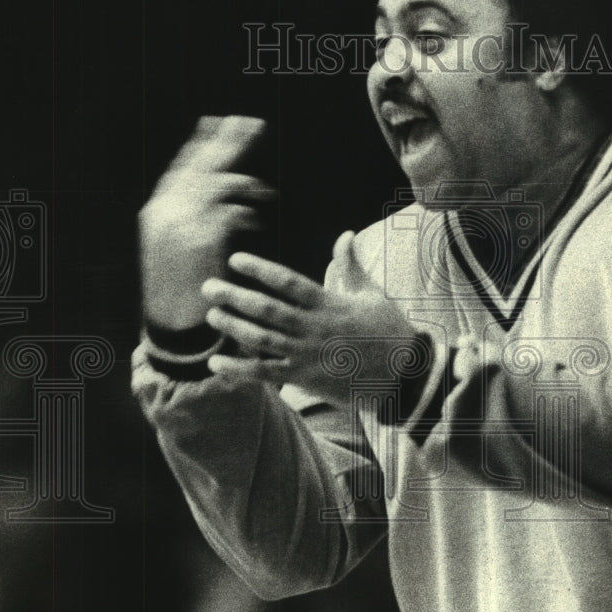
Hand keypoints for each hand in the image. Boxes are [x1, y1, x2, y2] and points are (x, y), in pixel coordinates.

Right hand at [138, 116, 273, 329]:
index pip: (182, 165)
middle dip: (229, 141)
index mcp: (158, 210)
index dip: (203, 142)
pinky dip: (246, 212)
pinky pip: (232, 211)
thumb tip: (216, 191)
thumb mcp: (172, 245)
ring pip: (220, 184)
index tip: (219, 122)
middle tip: (253, 123)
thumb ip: (187, 215)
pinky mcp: (203, 239)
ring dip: (248, 186)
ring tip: (266, 194)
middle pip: (202, 164)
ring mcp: (183, 223)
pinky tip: (254, 218)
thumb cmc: (178, 286)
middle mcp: (166, 211)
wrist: (173, 323)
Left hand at [200, 232, 424, 403]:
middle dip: (234, 296)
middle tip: (208, 287)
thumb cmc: (389, 330)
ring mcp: (308, 354)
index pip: (287, 282)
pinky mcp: (305, 378)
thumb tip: (346, 233)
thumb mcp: (372, 293)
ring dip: (233, 327)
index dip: (259, 269)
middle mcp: (314, 327)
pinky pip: (265, 373)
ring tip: (213, 315)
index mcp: (329, 303)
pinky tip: (216, 362)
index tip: (235, 260)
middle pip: (266, 309)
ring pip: (261, 339)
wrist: (403, 374)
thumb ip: (350, 264)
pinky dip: (238, 369)